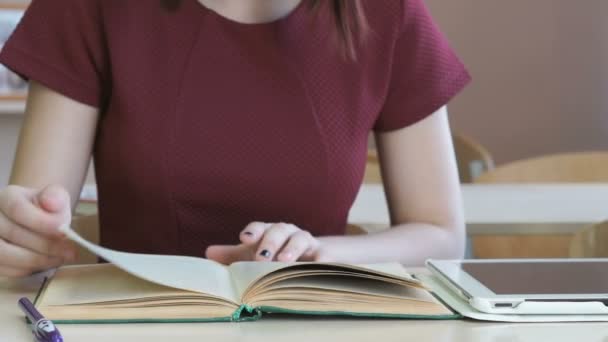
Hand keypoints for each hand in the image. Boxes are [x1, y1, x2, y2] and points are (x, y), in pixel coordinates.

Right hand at [0, 185, 76, 277]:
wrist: (33, 220)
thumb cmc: (45, 208)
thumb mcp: (55, 197)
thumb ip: (56, 196)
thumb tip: (51, 203)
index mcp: (7, 197)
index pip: (17, 209)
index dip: (42, 222)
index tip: (64, 233)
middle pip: (13, 233)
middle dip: (46, 246)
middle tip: (70, 252)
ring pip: (5, 254)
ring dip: (37, 260)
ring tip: (60, 259)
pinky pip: (5, 268)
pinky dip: (27, 269)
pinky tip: (45, 263)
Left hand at [205, 222, 325, 263]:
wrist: (311, 259)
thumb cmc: (276, 255)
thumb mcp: (254, 256)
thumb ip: (233, 255)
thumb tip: (208, 254)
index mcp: (269, 231)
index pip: (260, 228)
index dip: (253, 232)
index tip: (244, 238)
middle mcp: (288, 233)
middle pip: (279, 231)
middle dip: (270, 242)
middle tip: (261, 258)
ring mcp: (307, 242)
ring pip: (301, 238)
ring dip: (292, 248)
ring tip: (285, 261)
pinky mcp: (323, 255)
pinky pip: (323, 256)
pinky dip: (320, 260)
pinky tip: (317, 266)